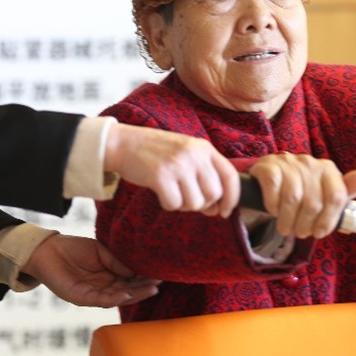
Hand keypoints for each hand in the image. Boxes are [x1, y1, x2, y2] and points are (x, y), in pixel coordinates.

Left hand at [23, 234, 159, 307]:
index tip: (159, 275)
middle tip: (158, 285)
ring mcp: (92, 294)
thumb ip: (116, 262)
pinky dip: (114, 297)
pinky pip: (100, 300)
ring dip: (133, 295)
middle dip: (143, 289)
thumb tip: (137, 271)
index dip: (143, 279)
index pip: (130, 281)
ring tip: (149, 290)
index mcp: (108, 277)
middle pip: (126, 291)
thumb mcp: (100, 252)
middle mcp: (102, 288)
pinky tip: (126, 293)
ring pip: (116, 298)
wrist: (48, 250)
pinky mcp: (80, 297)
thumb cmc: (73, 249)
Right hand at [104, 123, 239, 216]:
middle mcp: (194, 154)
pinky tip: (160, 192)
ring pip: (195, 203)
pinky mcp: (160, 176)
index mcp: (204, 148)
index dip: (231, 198)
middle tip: (186, 197)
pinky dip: (167, 204)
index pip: (230, 176)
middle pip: (214, 194)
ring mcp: (178, 164)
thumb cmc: (157, 153)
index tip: (224, 212)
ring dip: (183, 205)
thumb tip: (217, 210)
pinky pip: (174, 204)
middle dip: (202, 204)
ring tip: (171, 192)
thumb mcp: (186, 155)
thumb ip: (204, 177)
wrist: (124, 143)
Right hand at [248, 153, 355, 237]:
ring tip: (286, 228)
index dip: (329, 220)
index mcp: (328, 170)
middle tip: (300, 233)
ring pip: (293, 199)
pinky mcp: (268, 166)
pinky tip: (273, 211)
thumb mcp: (325, 195)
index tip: (320, 233)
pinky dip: (273, 207)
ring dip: (288, 221)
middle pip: (314, 203)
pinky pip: (273, 190)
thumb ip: (344, 194)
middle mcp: (310, 163)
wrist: (271, 177)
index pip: (336, 197)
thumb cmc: (303, 190)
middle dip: (306, 225)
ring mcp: (288, 163)